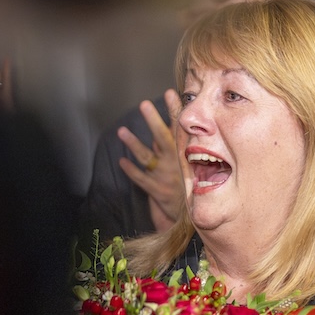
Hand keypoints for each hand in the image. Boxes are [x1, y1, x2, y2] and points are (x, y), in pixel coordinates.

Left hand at [118, 89, 183, 231]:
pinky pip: (142, 180)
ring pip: (149, 157)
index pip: (180, 129)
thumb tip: (155, 131)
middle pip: (164, 138)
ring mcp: (168, 178)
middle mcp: (178, 164)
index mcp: (187, 155)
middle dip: (154, 121)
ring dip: (134, 144)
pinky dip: (131, 171)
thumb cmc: (188, 189)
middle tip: (144, 105)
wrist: (193, 221)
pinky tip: (122, 162)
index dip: (175, 111)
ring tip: (121, 131)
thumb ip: (172, 149)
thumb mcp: (186, 167)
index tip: (170, 93)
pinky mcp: (159, 192)